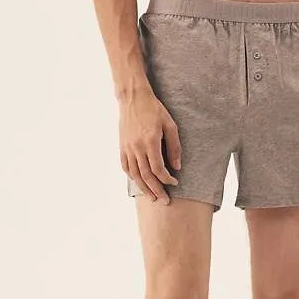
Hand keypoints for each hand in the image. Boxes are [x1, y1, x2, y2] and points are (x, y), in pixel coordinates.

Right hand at [120, 89, 180, 203]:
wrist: (133, 98)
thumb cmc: (154, 109)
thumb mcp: (170, 124)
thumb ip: (174, 146)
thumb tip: (177, 166)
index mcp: (150, 141)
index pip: (158, 168)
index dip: (167, 179)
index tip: (175, 182)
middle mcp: (136, 147)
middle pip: (146, 176)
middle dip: (157, 190)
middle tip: (165, 201)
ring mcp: (127, 147)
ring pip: (135, 174)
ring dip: (144, 188)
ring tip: (152, 197)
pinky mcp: (122, 146)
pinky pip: (126, 166)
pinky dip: (132, 177)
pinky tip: (139, 182)